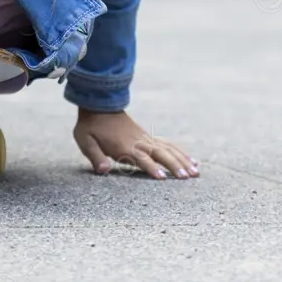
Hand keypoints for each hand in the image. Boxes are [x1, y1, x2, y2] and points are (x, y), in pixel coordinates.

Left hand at [73, 108, 199, 179]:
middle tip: (189, 177)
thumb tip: (103, 170)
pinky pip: (167, 144)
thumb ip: (95, 157)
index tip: (163, 177)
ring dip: (182, 160)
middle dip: (175, 166)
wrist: (98, 104)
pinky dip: (180, 151)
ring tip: (196, 172)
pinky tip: (192, 159)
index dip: (151, 168)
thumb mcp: (85, 141)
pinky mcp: (148, 136)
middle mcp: (138, 142)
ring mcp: (145, 138)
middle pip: (160, 154)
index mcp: (123, 146)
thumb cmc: (91, 126)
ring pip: (168, 150)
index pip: (140, 159)